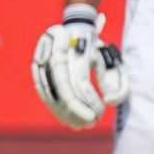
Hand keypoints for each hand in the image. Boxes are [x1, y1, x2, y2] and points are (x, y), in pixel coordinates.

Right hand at [32, 14, 127, 129]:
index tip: (101, 112)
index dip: (90, 100)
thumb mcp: (108, 58)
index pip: (80, 80)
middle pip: (63, 89)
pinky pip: (45, 94)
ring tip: (82, 125)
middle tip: (91, 122)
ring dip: (66, 114)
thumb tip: (111, 101)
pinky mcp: (37, 70)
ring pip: (51, 94)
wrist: (72, 28)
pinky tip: (69, 120)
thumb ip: (116, 80)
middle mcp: (56, 52)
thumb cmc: (94, 46)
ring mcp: (43, 61)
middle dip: (77, 110)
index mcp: (76, 46)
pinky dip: (56, 109)